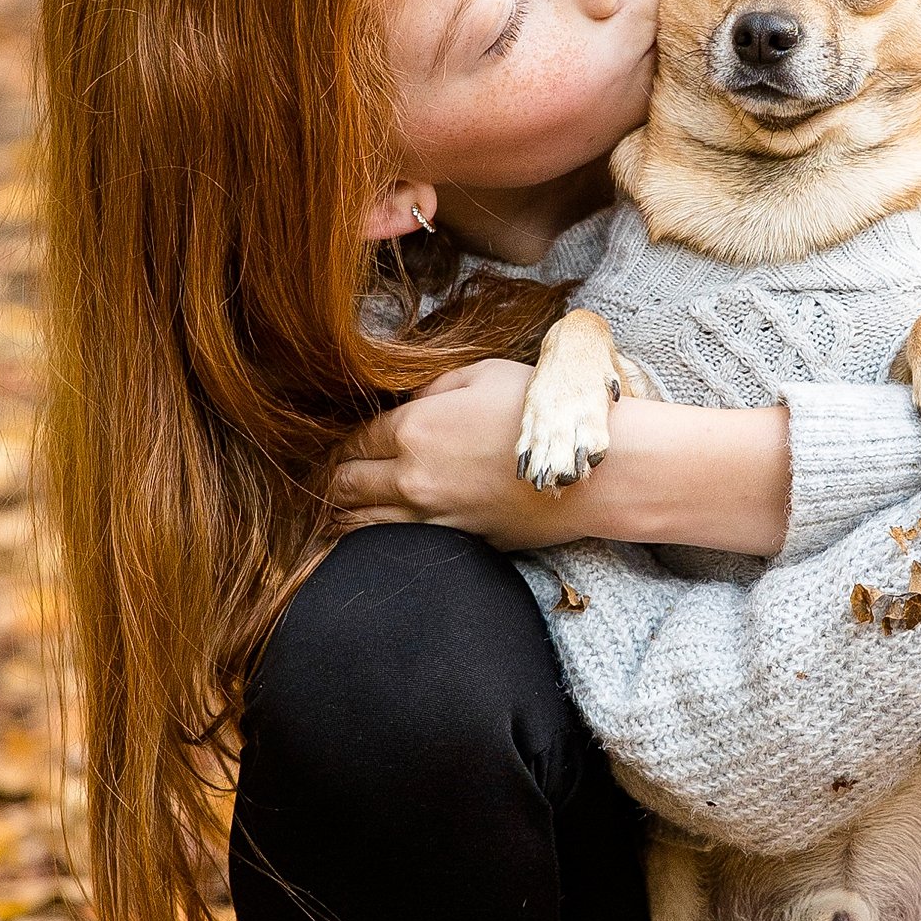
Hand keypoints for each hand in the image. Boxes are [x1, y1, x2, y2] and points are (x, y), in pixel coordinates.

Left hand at [334, 365, 793, 556]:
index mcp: (415, 428)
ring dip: (344, 518)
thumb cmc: (543, 413)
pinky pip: (397, 546)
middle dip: (330, 483)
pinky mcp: (456, 543)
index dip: (339, 445)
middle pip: (344, 487)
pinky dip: (376, 541)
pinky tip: (372, 538)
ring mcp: (433, 518)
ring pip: (361, 526)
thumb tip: (408, 403)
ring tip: (337, 514)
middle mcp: (413, 478)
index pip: (352, 442)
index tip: (337, 449)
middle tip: (327, 481)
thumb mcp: (483, 374)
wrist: (593, 472)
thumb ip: (434, 388)